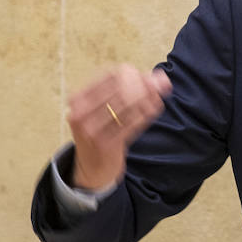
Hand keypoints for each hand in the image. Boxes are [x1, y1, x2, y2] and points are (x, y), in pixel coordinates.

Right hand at [66, 64, 171, 190]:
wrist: (92, 168)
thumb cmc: (102, 131)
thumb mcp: (105, 108)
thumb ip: (130, 89)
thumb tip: (161, 77)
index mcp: (78, 99)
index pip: (109, 76)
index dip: (133, 74)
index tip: (149, 77)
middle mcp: (80, 113)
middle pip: (120, 88)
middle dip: (145, 85)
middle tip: (162, 85)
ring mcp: (91, 130)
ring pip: (127, 105)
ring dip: (148, 98)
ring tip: (159, 97)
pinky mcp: (105, 145)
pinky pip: (132, 123)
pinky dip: (146, 114)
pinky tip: (155, 109)